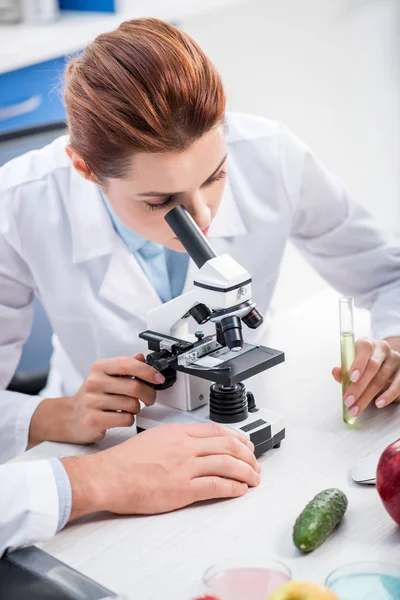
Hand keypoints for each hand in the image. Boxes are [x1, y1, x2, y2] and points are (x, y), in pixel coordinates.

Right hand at [29, 354, 162, 445]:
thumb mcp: (107, 376)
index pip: (127, 364)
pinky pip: (125, 419)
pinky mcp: (93, 419)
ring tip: (129, 408)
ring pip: (132, 405)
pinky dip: (129, 419)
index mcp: (99, 368)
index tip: (158, 378)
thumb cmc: (93, 396)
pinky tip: (121, 417)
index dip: (147, 371)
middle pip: (134, 387)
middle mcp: (94, 382)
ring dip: (137, 409)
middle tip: (150, 398)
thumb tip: (141, 357)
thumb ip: (125, 366)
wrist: (70, 417)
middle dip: (149, 395)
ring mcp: (92, 401)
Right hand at [62, 423, 260, 519]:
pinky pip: (216, 486)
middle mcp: (184, 447)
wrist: (108, 476)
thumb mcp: (152, 438)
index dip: (237, 437)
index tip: (245, 443)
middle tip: (255, 463)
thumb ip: (175, 440)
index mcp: (177, 432)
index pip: (216, 431)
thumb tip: (192, 446)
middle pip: (227, 445)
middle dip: (247, 455)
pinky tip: (239, 490)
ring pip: (227, 464)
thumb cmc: (124, 461)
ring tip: (253, 478)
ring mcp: (185, 467)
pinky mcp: (182, 489)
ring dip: (246, 472)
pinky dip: (233, 487)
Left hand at [332, 338, 399, 416]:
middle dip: (359, 386)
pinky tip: (379, 403)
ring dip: (368, 395)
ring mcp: (395, 359)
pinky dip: (388, 395)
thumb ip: (344, 370)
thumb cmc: (364, 364)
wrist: (385, 363)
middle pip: (372, 367)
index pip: (364, 349)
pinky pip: (398, 384)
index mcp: (367, 344)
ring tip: (358, 408)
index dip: (358, 363)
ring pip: (382, 378)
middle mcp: (383, 349)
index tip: (351, 378)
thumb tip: (335, 372)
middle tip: (349, 401)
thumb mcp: (352, 365)